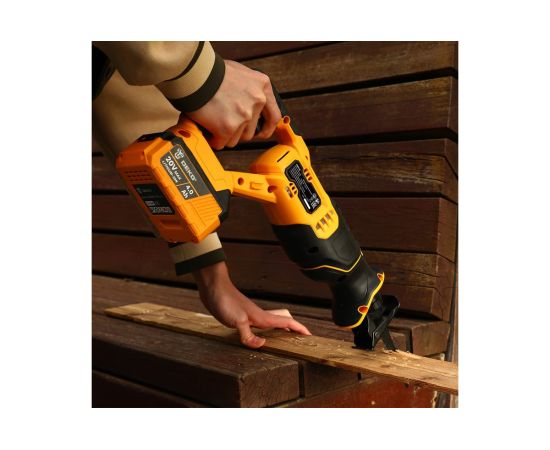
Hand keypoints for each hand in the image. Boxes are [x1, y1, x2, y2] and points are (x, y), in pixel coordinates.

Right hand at [186, 60, 281, 149]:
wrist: (195, 72)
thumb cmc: (211, 71)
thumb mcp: (240, 74)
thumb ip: (249, 90)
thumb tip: (250, 107)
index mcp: (262, 86)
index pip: (274, 116)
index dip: (267, 128)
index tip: (261, 133)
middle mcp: (257, 101)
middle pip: (250, 131)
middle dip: (237, 131)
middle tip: (224, 122)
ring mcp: (244, 115)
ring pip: (236, 139)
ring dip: (224, 135)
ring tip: (213, 122)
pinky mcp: (229, 127)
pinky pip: (222, 143)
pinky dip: (213, 139)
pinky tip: (207, 129)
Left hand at [193, 261, 310, 347]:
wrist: (214, 288)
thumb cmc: (225, 300)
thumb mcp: (237, 321)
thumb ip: (248, 335)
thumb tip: (263, 345)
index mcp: (262, 317)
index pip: (286, 322)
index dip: (299, 328)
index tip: (309, 335)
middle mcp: (259, 316)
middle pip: (282, 323)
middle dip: (293, 330)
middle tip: (300, 339)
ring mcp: (251, 316)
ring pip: (271, 324)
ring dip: (280, 331)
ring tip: (284, 340)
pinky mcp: (241, 317)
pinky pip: (258, 327)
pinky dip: (263, 333)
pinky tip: (258, 337)